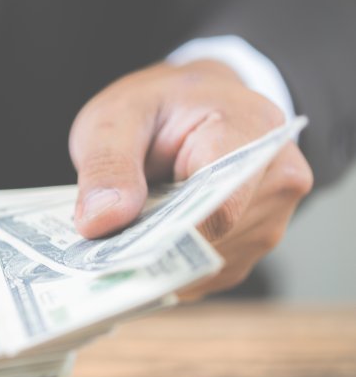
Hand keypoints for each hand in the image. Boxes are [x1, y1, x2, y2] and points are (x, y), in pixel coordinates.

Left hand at [69, 60, 312, 299]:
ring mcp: (272, 214)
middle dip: (154, 248)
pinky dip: (170, 265)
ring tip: (124, 233)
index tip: (116, 250)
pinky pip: (208, 271)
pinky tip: (144, 243)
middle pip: (214, 241)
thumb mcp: (115, 117)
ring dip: (160, 259)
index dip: (166, 235)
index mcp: (250, 128)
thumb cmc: (158, 105)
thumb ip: (107, 164)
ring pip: (209, 264)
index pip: (220, 205)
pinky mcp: (253, 242)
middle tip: (103, 245)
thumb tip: (99, 223)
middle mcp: (277, 176)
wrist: (193, 105)